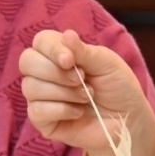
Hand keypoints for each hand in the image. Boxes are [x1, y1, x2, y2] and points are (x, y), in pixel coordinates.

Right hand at [19, 30, 154, 155]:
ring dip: (64, 92)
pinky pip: (37, 110)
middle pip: (27, 61)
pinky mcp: (42, 120)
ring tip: (86, 97)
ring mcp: (41, 97)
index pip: (41, 42)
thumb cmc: (118, 88)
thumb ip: (84, 51)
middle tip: (81, 80)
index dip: (52, 49)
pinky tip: (78, 112)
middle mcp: (45, 73)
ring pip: (31, 87)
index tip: (70, 60)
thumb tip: (67, 34)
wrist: (127, 120)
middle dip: (55, 72)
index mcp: (60, 53)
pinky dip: (61, 110)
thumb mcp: (107, 63)